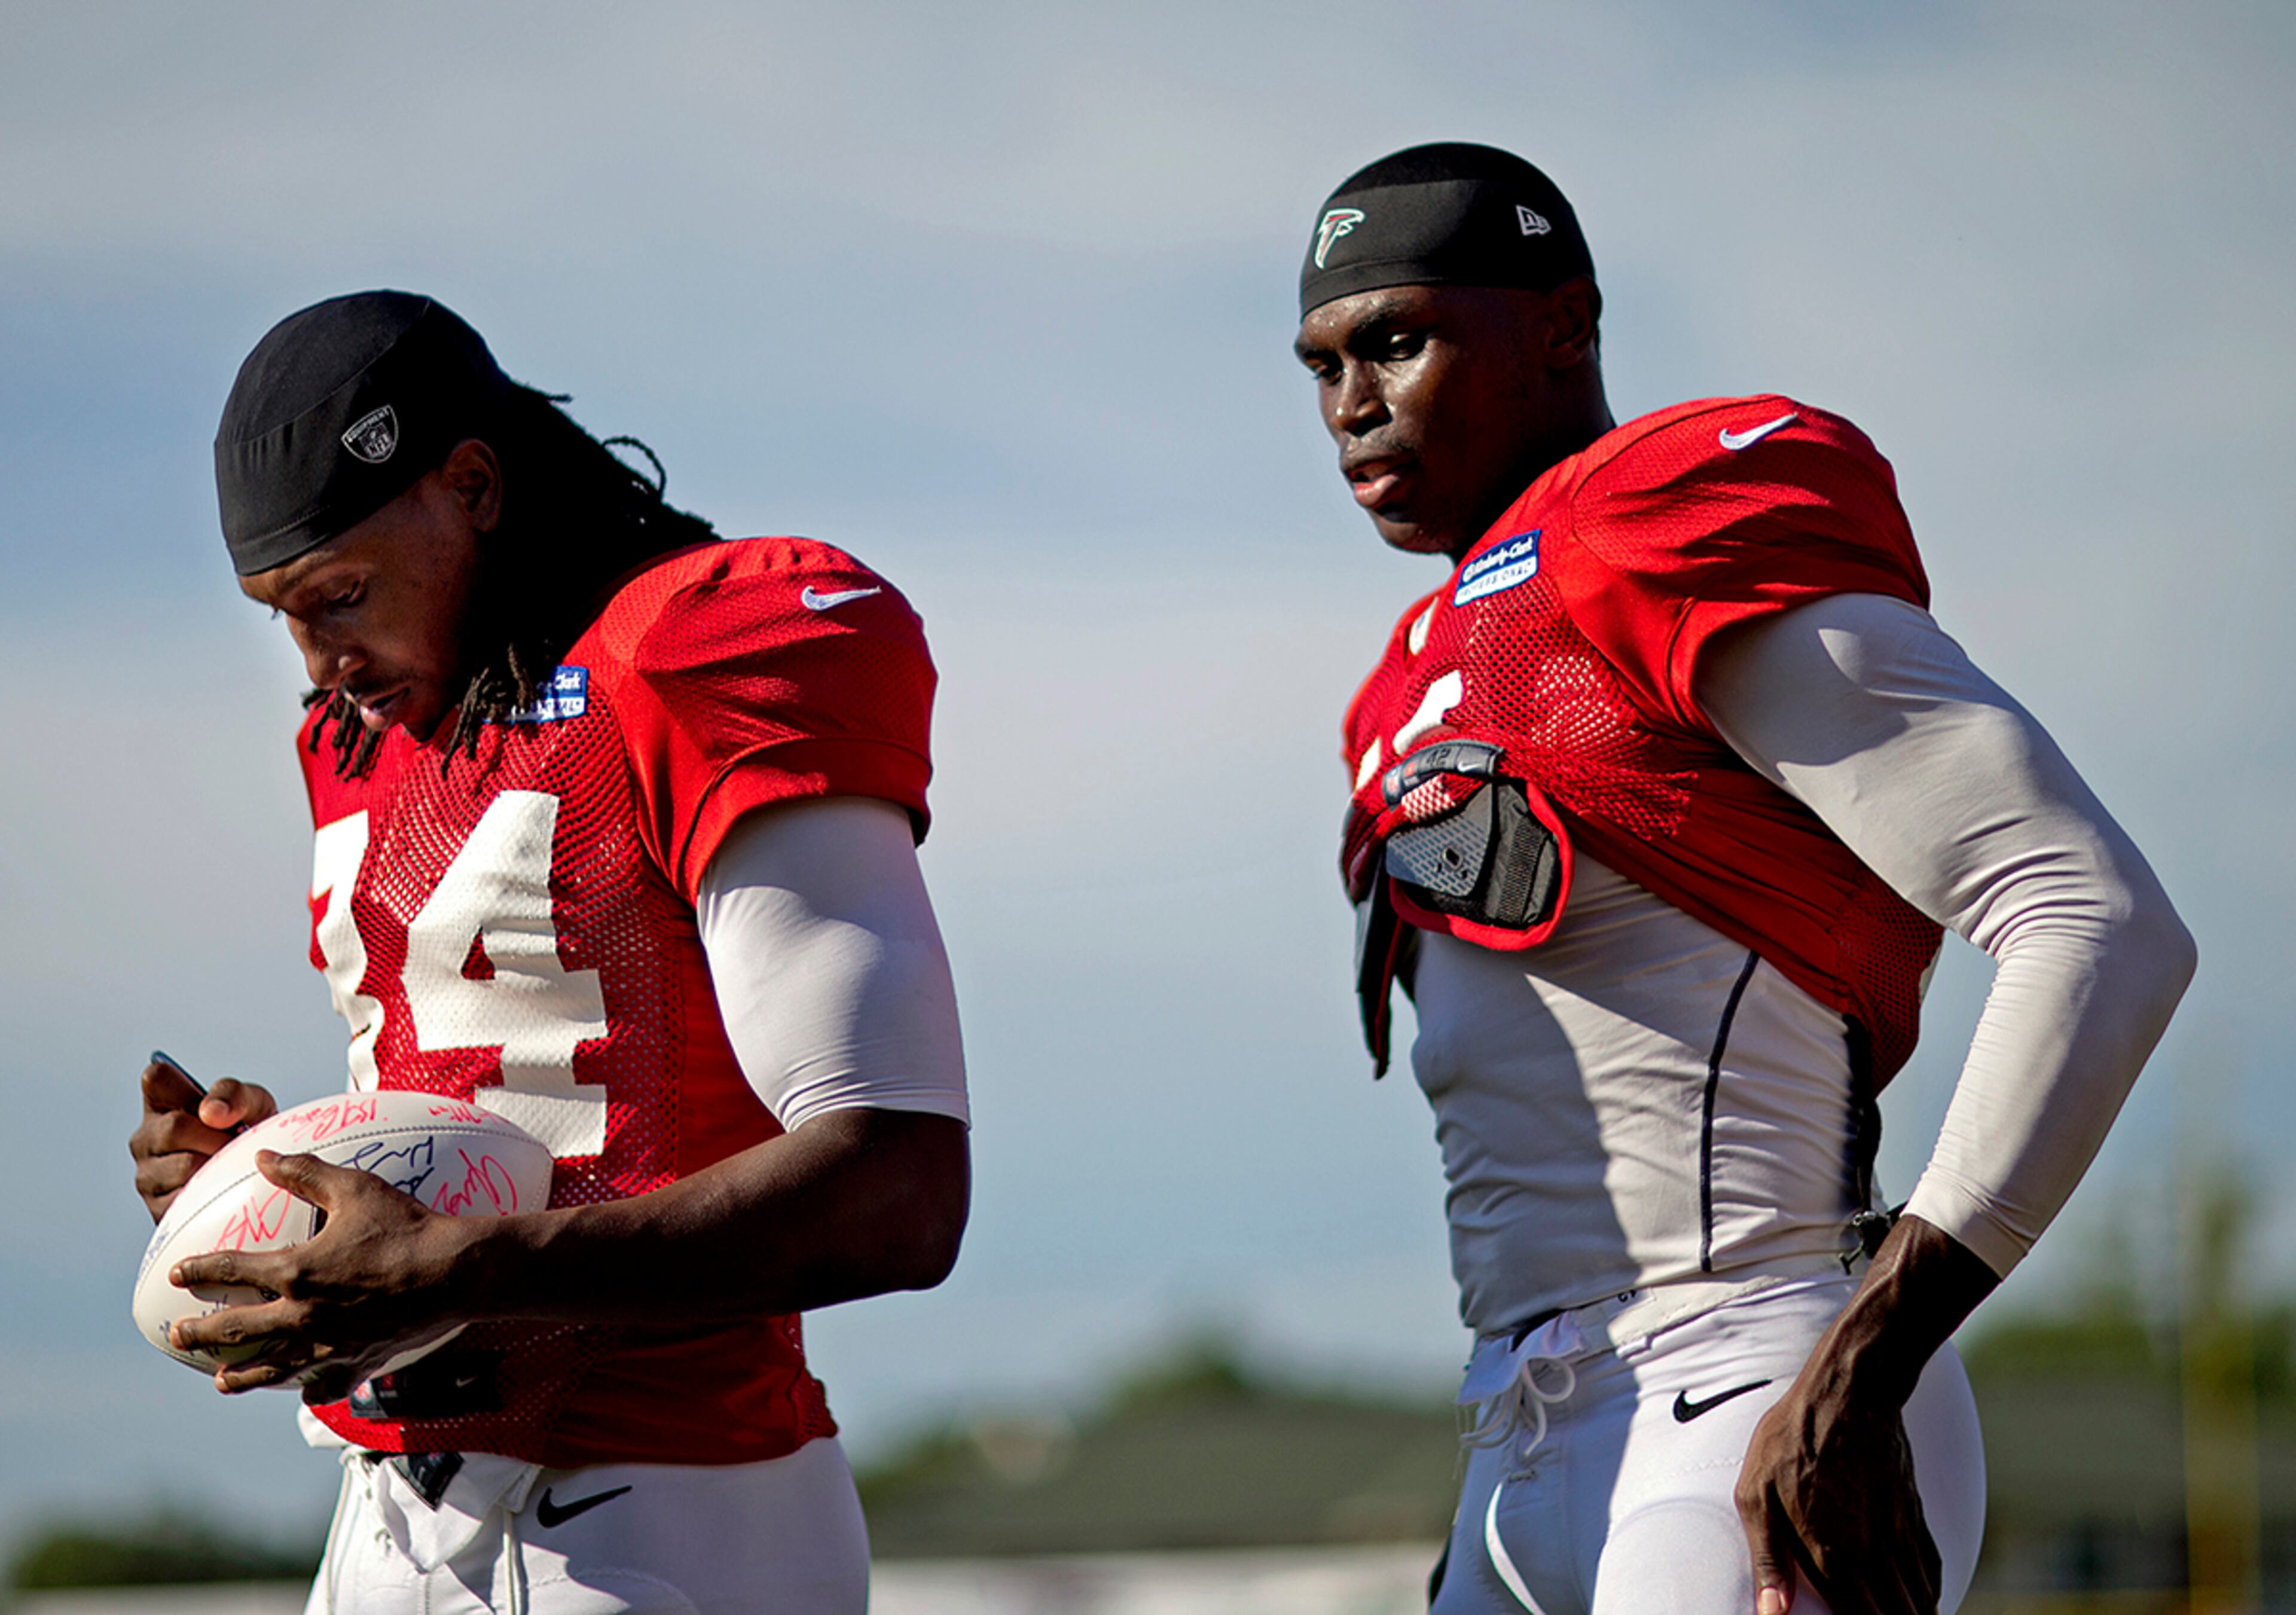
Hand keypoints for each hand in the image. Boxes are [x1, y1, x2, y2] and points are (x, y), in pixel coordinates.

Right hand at [130, 1056, 277, 1221]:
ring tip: (227, 1164)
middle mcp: (146, 1137)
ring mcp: (147, 1174)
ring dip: (217, 1166)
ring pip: (183, 1166)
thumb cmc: (248, 1134)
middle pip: (174, 1127)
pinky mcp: (157, 1207)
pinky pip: (186, 1199)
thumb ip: (234, 1095)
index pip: (155, 1078)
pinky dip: (212, 1193)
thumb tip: (212, 1113)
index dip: (186, 1089)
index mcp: (162, 1103)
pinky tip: (220, 1186)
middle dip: (215, 1136)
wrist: (259, 1178)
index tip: (211, 1106)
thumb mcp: (253, 1103)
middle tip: (233, 1143)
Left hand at [166, 1149, 483, 1402]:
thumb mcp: (355, 1188)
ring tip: (221, 1380)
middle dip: (202, 1331)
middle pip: (237, 1328)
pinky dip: (308, 1390)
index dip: (200, 1269)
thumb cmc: (406, 1225)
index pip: (232, 1270)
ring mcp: (328, 1344)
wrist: (455, 1271)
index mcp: (296, 1270)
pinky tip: (302, 1390)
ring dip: (240, 1375)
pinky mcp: (357, 1362)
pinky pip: (324, 1386)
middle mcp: (303, 1314)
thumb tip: (263, 1155)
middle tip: (179, 1334)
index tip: (178, 1273)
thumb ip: (305, 1172)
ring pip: (271, 1368)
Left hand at [1735, 1367, 1937, 1613]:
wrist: (1850, 1391)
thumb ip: (1767, 1559)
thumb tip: (1770, 1612)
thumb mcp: (1756, 1495)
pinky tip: (1925, 1603)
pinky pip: (1932, 1568)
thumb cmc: (1791, 1439)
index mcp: (1832, 1556)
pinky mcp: (1914, 1513)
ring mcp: (1898, 1534)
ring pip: (1920, 1599)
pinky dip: (1932, 1593)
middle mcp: (1873, 1554)